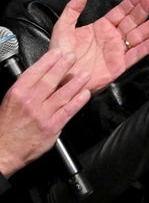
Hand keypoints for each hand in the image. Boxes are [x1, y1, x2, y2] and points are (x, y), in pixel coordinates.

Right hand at [0, 47, 89, 175]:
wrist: (4, 149)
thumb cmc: (7, 125)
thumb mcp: (10, 102)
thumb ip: (26, 90)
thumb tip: (42, 77)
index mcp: (18, 93)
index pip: (35, 72)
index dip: (49, 61)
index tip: (58, 52)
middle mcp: (30, 102)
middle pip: (50, 80)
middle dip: (64, 66)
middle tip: (74, 57)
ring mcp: (42, 114)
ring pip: (62, 94)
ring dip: (76, 83)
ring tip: (85, 74)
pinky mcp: (52, 126)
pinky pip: (68, 111)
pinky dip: (78, 101)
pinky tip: (85, 94)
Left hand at [50, 0, 148, 92]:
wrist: (61, 76)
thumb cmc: (61, 53)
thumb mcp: (63, 27)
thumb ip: (73, 10)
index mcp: (101, 27)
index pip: (120, 12)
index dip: (131, 2)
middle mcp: (113, 37)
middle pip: (132, 21)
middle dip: (143, 10)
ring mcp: (118, 51)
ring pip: (138, 36)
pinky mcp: (120, 65)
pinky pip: (135, 55)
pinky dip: (146, 48)